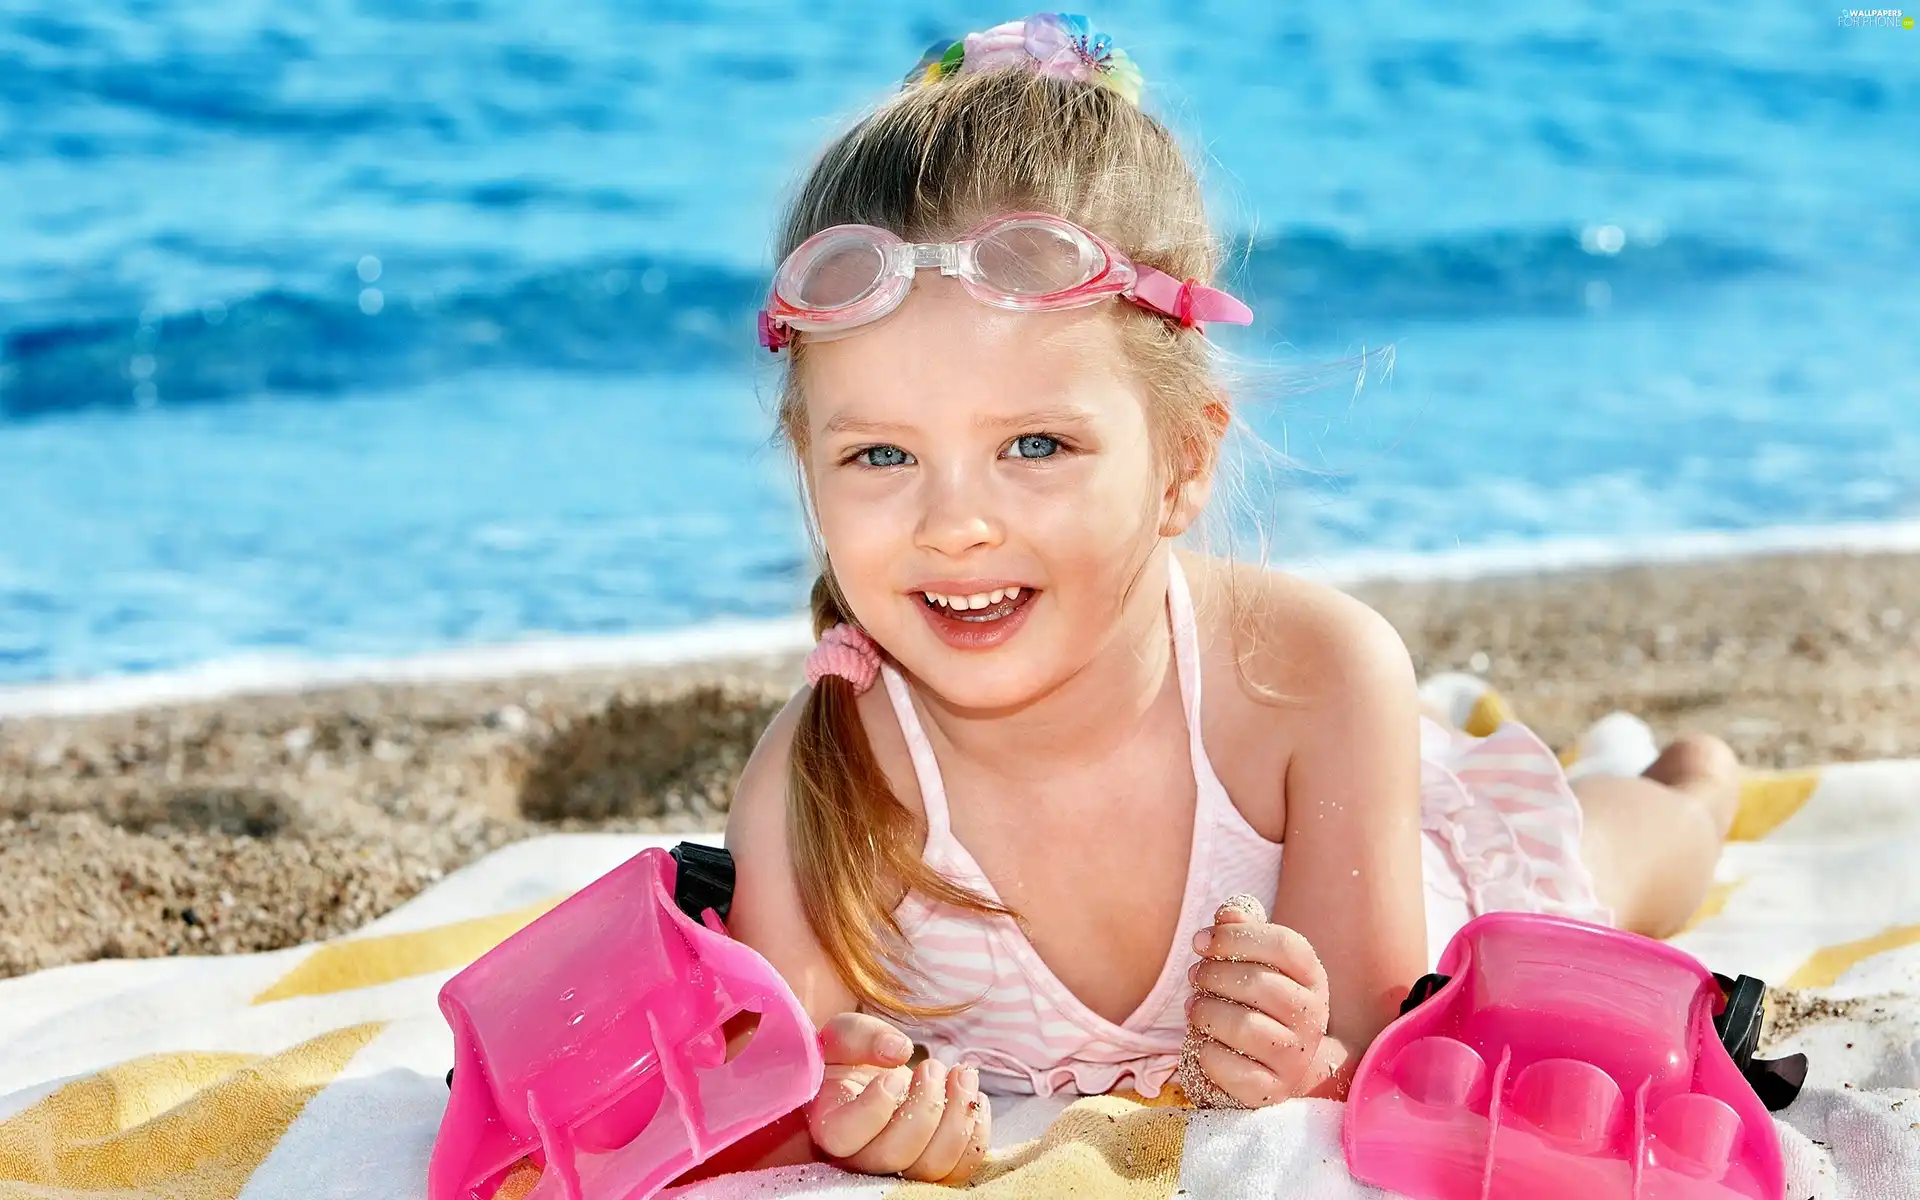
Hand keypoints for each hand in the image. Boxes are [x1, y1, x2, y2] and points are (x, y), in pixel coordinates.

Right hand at [805, 1012, 990, 1183]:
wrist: (872, 1080)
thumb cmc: (851, 1059)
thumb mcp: (844, 1035)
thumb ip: (860, 1035)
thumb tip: (898, 1050)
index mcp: (829, 1124)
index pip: (843, 1136)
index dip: (875, 1106)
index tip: (894, 1074)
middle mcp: (860, 1157)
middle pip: (894, 1155)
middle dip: (925, 1106)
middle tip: (932, 1066)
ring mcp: (897, 1168)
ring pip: (931, 1166)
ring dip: (957, 1117)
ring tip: (962, 1074)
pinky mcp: (929, 1166)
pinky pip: (958, 1168)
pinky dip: (976, 1133)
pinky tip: (975, 1097)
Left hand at [1184, 899, 1330, 1106]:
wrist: (1281, 1071)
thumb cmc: (1259, 1007)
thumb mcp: (1257, 967)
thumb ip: (1242, 935)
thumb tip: (1227, 913)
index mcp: (1312, 979)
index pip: (1285, 946)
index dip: (1237, 937)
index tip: (1202, 941)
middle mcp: (1312, 1018)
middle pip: (1262, 984)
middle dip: (1215, 975)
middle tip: (1195, 975)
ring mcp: (1295, 1058)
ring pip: (1247, 1028)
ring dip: (1207, 1012)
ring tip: (1194, 1008)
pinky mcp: (1271, 1092)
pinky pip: (1232, 1069)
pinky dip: (1207, 1053)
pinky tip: (1203, 1044)